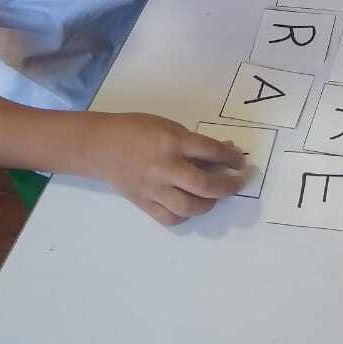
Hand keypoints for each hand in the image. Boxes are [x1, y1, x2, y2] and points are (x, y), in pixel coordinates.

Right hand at [88, 113, 247, 224]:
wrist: (101, 146)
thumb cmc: (137, 129)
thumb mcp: (168, 126)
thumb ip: (194, 142)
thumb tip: (224, 151)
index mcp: (172, 142)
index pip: (211, 151)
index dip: (231, 157)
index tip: (241, 162)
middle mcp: (165, 167)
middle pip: (204, 185)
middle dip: (228, 186)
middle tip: (238, 182)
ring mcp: (154, 188)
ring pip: (189, 207)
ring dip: (210, 203)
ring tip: (215, 196)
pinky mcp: (144, 203)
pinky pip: (170, 218)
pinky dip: (186, 216)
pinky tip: (191, 206)